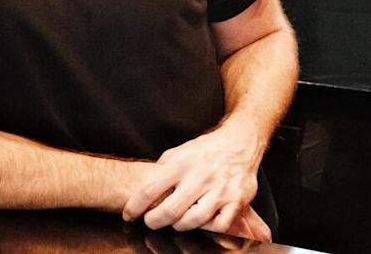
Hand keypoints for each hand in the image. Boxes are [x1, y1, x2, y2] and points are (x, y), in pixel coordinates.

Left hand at [122, 125, 267, 240]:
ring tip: (176, 221)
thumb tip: (144, 186)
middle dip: (155, 221)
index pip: (151, 190)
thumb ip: (163, 168)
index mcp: (182, 163)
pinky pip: (219, 225)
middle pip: (170, 211)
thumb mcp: (180, 151)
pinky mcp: (237, 200)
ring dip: (179, 226)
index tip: (129, 215)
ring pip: (194, 221)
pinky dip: (208, 227)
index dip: (135, 207)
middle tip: (151, 221)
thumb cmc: (207, 149)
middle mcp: (200, 176)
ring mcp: (220, 189)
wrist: (241, 141)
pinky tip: (203, 221)